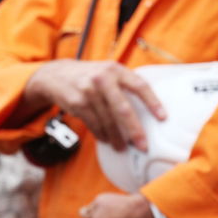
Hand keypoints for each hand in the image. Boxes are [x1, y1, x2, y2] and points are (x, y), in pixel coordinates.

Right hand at [25, 60, 165, 150]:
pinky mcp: (77, 103)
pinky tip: (107, 140)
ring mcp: (88, 91)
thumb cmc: (88, 76)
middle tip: (142, 146)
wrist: (55, 75)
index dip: (153, 102)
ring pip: (107, 121)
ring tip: (123, 147)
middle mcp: (102, 79)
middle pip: (123, 109)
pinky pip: (94, 124)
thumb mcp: (106, 70)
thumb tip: (147, 108)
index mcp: (115, 69)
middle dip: (134, 130)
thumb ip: (123, 82)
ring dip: (116, 137)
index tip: (163, 118)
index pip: (139, 86)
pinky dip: (102, 134)